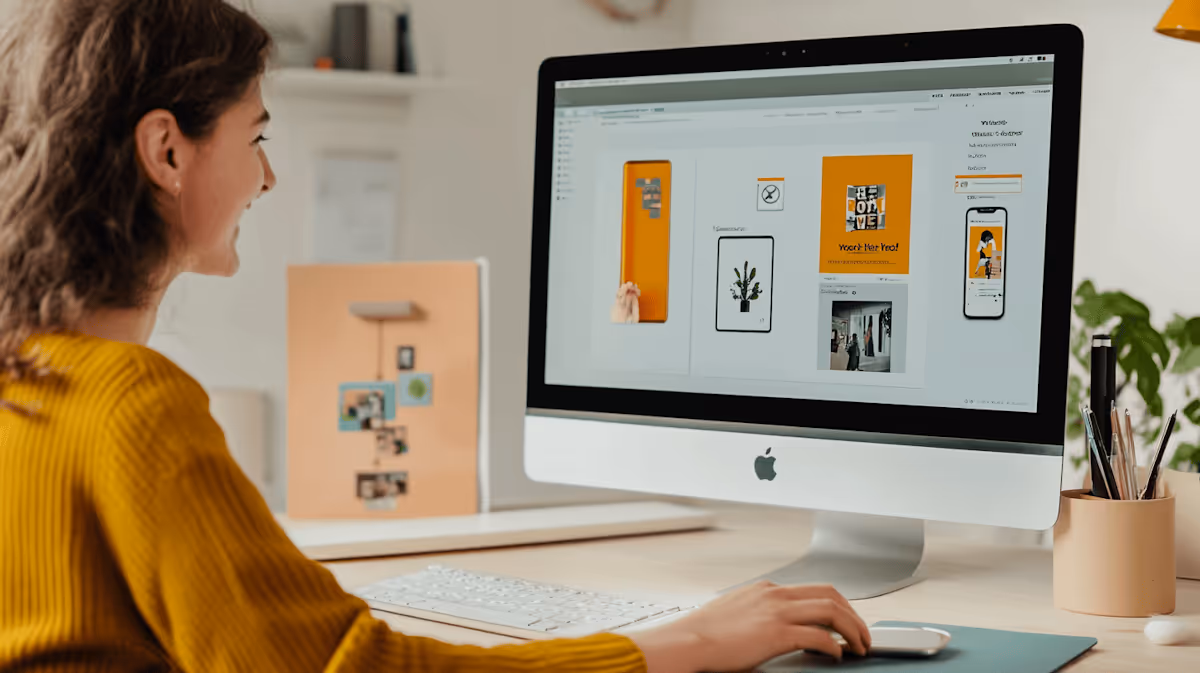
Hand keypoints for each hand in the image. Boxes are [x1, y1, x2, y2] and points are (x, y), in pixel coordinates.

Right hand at [630, 580, 869, 672]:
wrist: (688, 642)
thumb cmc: (703, 633)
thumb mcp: (735, 612)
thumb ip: (757, 613)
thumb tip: (768, 627)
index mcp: (766, 589)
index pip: (815, 589)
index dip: (838, 605)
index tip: (846, 621)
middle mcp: (775, 594)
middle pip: (831, 595)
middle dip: (854, 615)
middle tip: (862, 635)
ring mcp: (777, 611)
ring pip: (832, 611)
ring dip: (853, 630)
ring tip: (859, 646)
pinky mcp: (777, 633)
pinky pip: (820, 636)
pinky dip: (834, 646)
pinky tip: (836, 656)